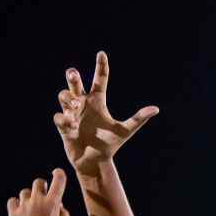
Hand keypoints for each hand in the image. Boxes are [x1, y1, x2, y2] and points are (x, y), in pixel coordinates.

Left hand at [7, 170, 70, 215]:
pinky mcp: (13, 215)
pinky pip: (12, 201)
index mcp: (53, 204)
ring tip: (31, 211)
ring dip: (29, 198)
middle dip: (42, 187)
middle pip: (39, 182)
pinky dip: (16, 204)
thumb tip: (59, 205)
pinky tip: (20, 212)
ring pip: (25, 192)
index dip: (59, 174)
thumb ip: (63, 214)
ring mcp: (24, 207)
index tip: (57, 173)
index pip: (59, 179)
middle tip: (43, 197)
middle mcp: (37, 202)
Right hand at [55, 51, 157, 174]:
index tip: (101, 53)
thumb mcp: (125, 131)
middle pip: (75, 83)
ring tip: (76, 104)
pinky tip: (73, 125)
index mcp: (98, 100)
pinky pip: (59, 117)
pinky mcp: (64, 126)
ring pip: (63, 96)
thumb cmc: (109, 145)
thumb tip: (156, 109)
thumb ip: (138, 119)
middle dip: (72, 76)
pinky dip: (65, 119)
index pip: (99, 78)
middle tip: (74, 74)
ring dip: (68, 98)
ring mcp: (72, 114)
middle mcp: (83, 103)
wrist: (95, 162)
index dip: (100, 65)